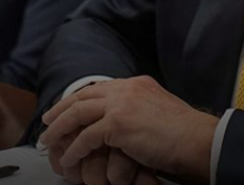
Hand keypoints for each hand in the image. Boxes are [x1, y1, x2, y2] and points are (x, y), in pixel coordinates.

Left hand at [40, 77, 217, 183]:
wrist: (197, 139)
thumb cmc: (184, 132)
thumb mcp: (159, 109)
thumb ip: (140, 107)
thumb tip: (128, 118)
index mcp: (135, 83)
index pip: (99, 88)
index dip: (79, 100)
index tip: (66, 109)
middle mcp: (125, 88)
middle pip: (83, 96)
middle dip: (61, 109)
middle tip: (46, 121)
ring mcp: (120, 104)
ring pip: (78, 114)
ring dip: (59, 129)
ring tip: (47, 141)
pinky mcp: (118, 124)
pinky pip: (86, 137)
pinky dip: (73, 149)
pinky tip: (68, 159)